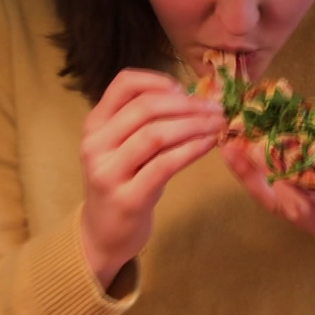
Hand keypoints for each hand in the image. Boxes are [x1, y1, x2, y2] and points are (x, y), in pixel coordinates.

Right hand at [80, 69, 223, 288]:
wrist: (104, 233)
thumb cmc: (125, 181)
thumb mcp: (126, 147)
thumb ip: (147, 122)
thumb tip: (195, 99)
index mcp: (95, 124)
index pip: (124, 84)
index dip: (160, 81)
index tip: (187, 90)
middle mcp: (96, 144)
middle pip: (145, 108)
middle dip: (188, 105)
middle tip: (217, 109)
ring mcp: (108, 172)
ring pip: (156, 134)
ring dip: (194, 125)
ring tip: (219, 124)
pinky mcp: (128, 197)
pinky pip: (165, 165)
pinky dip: (192, 150)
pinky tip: (209, 144)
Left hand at [219, 97, 314, 244]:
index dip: (307, 169)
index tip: (291, 148)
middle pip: (296, 201)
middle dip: (271, 172)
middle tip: (249, 145)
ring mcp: (308, 222)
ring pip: (275, 202)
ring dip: (252, 174)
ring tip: (234, 146)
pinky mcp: (293, 220)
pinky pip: (267, 201)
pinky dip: (249, 178)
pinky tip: (234, 156)